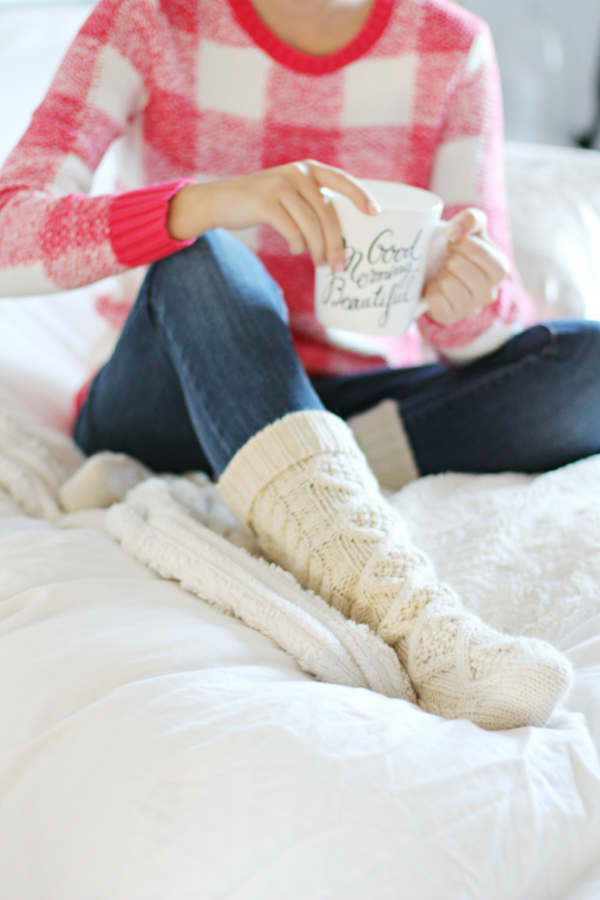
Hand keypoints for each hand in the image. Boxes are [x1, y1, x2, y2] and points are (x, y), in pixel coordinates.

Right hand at [167, 160, 379, 271]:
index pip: (341, 180)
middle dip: (337, 244)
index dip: (360, 196)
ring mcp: (280, 185)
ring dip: (318, 250)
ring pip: (311, 225)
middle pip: (327, 213)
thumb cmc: (262, 204)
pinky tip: (295, 250)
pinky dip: (297, 246)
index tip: (375, 214)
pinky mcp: (265, 201)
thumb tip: (339, 237)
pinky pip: (292, 231)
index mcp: (308, 170)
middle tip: (340, 267)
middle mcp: (297, 172)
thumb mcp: (289, 195)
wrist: (221, 200)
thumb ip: (311, 203)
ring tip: (320, 264)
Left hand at [423, 208, 508, 325]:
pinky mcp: (450, 318)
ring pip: (447, 283)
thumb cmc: (457, 250)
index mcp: (500, 269)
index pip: (478, 250)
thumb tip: (455, 232)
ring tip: (444, 274)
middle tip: (449, 261)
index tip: (454, 243)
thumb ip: (471, 219)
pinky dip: (430, 289)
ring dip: (440, 273)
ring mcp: (470, 308)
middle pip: (459, 265)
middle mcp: (489, 293)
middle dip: (449, 258)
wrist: (437, 273)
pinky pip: (435, 299)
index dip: (460, 242)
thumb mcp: (470, 228)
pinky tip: (436, 288)